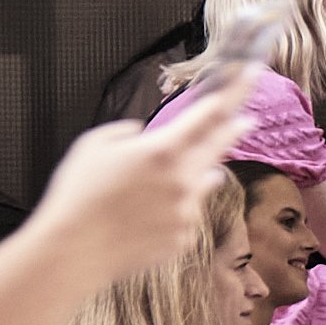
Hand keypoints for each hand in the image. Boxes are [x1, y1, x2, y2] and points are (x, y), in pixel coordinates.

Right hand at [37, 95, 239, 281]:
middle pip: (219, 146)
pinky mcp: (185, 237)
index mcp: (162, 150)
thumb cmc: (78, 196)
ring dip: (196, 173)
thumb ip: (126, 132)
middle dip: (233, 130)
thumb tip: (145, 134)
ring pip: (205, 182)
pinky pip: (188, 214)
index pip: (209, 113)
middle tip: (246, 120)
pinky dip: (174, 209)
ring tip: (166, 179)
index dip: (234, 92)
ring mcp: (188, 211)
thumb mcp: (94, 145)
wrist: (74, 249)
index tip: (251, 75)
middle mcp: (183, 180)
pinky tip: (145, 215)